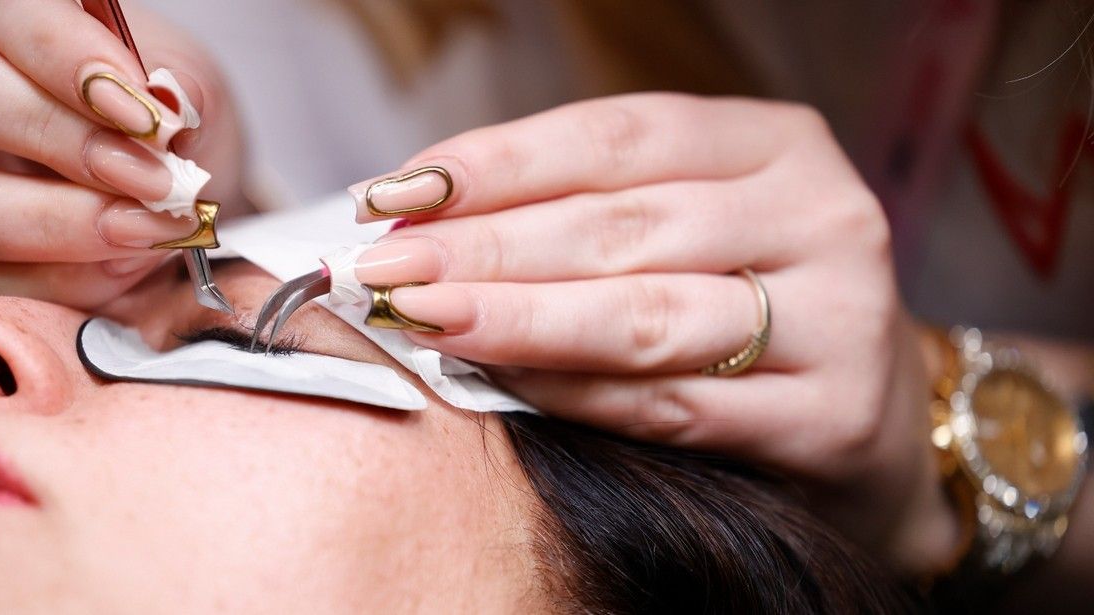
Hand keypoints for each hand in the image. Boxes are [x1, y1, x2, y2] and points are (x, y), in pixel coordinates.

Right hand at [0, 0, 247, 308]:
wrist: (147, 195)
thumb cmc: (140, 117)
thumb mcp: (175, 79)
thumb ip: (174, 84)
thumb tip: (167, 103)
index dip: (66, 60)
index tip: (146, 113)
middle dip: (58, 140)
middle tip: (151, 179)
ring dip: (60, 226)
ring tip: (148, 230)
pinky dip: (58, 284)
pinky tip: (122, 271)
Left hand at [344, 93, 957, 574]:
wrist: (871, 415)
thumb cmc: (751, 300)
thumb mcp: (692, 222)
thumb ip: (585, 210)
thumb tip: (423, 214)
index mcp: (776, 144)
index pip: (616, 137)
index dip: (498, 163)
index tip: (397, 192)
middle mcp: (820, 215)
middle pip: (620, 226)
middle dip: (486, 246)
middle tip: (388, 267)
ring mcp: (840, 317)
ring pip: (645, 315)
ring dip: (519, 319)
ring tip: (426, 317)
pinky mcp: (832, 416)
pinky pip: (675, 405)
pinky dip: (579, 393)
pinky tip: (505, 382)